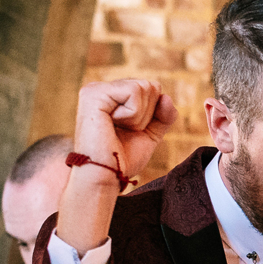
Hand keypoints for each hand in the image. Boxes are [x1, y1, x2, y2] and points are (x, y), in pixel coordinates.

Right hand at [56, 79, 176, 251]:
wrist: (105, 177)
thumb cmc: (122, 160)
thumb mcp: (149, 135)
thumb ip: (162, 116)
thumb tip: (166, 97)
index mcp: (111, 96)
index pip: (151, 89)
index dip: (151, 115)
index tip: (129, 132)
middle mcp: (101, 88)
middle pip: (150, 86)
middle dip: (146, 115)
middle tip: (123, 132)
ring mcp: (96, 89)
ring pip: (144, 87)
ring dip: (139, 117)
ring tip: (118, 130)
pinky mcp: (95, 93)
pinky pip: (135, 91)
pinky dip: (133, 115)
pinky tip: (113, 125)